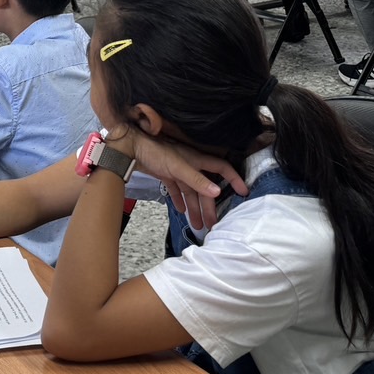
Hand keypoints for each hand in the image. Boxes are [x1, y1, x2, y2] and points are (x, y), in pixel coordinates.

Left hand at [112, 130, 248, 231]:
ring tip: (197, 225)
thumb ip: (197, 180)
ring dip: (194, 208)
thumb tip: (218, 192)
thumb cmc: (156, 152)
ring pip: (190, 192)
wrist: (130, 148)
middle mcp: (191, 165)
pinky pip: (176, 190)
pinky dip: (179, 200)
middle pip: (205, 188)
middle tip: (212, 225)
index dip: (234, 179)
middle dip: (209, 206)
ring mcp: (178, 170)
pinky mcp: (166, 174)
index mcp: (198, 160)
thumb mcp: (178, 167)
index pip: (222, 168)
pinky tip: (181, 211)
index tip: (243, 192)